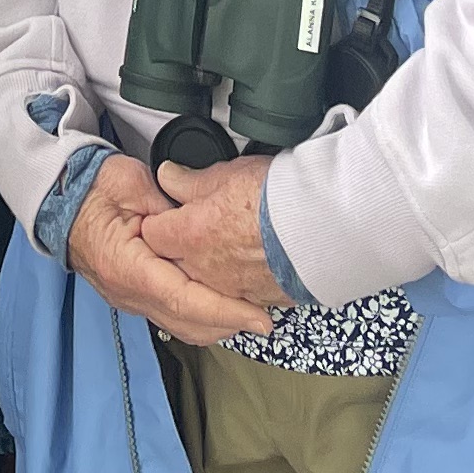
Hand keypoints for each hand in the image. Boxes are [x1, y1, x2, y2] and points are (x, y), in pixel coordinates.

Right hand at [66, 155, 272, 344]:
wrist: (62, 200)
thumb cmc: (93, 189)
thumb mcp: (132, 185)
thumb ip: (168, 210)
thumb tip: (199, 226)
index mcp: (128, 268)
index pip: (184, 301)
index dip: (225, 311)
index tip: (257, 317)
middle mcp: (130, 294)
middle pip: (189, 324)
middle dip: (230, 324)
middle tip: (265, 317)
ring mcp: (132, 300)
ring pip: (183, 328)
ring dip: (218, 324)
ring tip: (250, 311)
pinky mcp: (137, 297)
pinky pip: (175, 317)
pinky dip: (202, 315)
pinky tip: (221, 303)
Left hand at [143, 154, 293, 319]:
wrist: (321, 229)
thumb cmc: (276, 199)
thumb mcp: (226, 174)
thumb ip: (189, 181)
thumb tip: (168, 176)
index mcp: (190, 235)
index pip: (152, 233)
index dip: (160, 218)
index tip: (171, 210)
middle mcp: (205, 269)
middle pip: (175, 262)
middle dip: (181, 247)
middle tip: (201, 224)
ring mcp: (232, 288)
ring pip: (206, 281)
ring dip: (212, 265)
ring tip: (232, 240)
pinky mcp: (259, 299)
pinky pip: (238, 293)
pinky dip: (241, 279)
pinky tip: (254, 259)